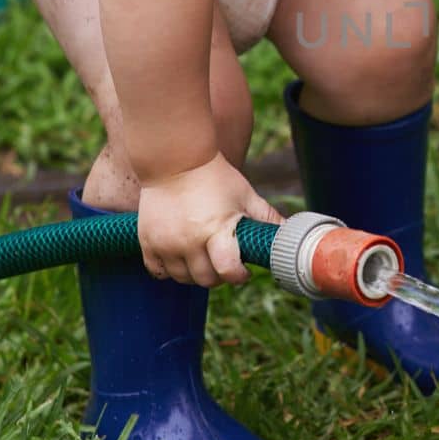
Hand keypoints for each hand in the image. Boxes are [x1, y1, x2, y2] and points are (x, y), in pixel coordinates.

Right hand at [136, 153, 285, 286]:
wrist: (175, 159)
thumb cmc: (216, 177)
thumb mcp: (245, 196)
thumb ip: (267, 218)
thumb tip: (290, 234)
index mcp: (216, 229)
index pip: (227, 271)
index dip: (238, 276)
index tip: (243, 270)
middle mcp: (189, 240)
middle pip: (206, 280)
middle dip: (219, 275)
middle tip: (223, 261)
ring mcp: (166, 242)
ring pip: (182, 279)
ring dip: (195, 273)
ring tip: (203, 257)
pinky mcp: (148, 240)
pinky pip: (158, 272)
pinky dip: (169, 270)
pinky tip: (180, 257)